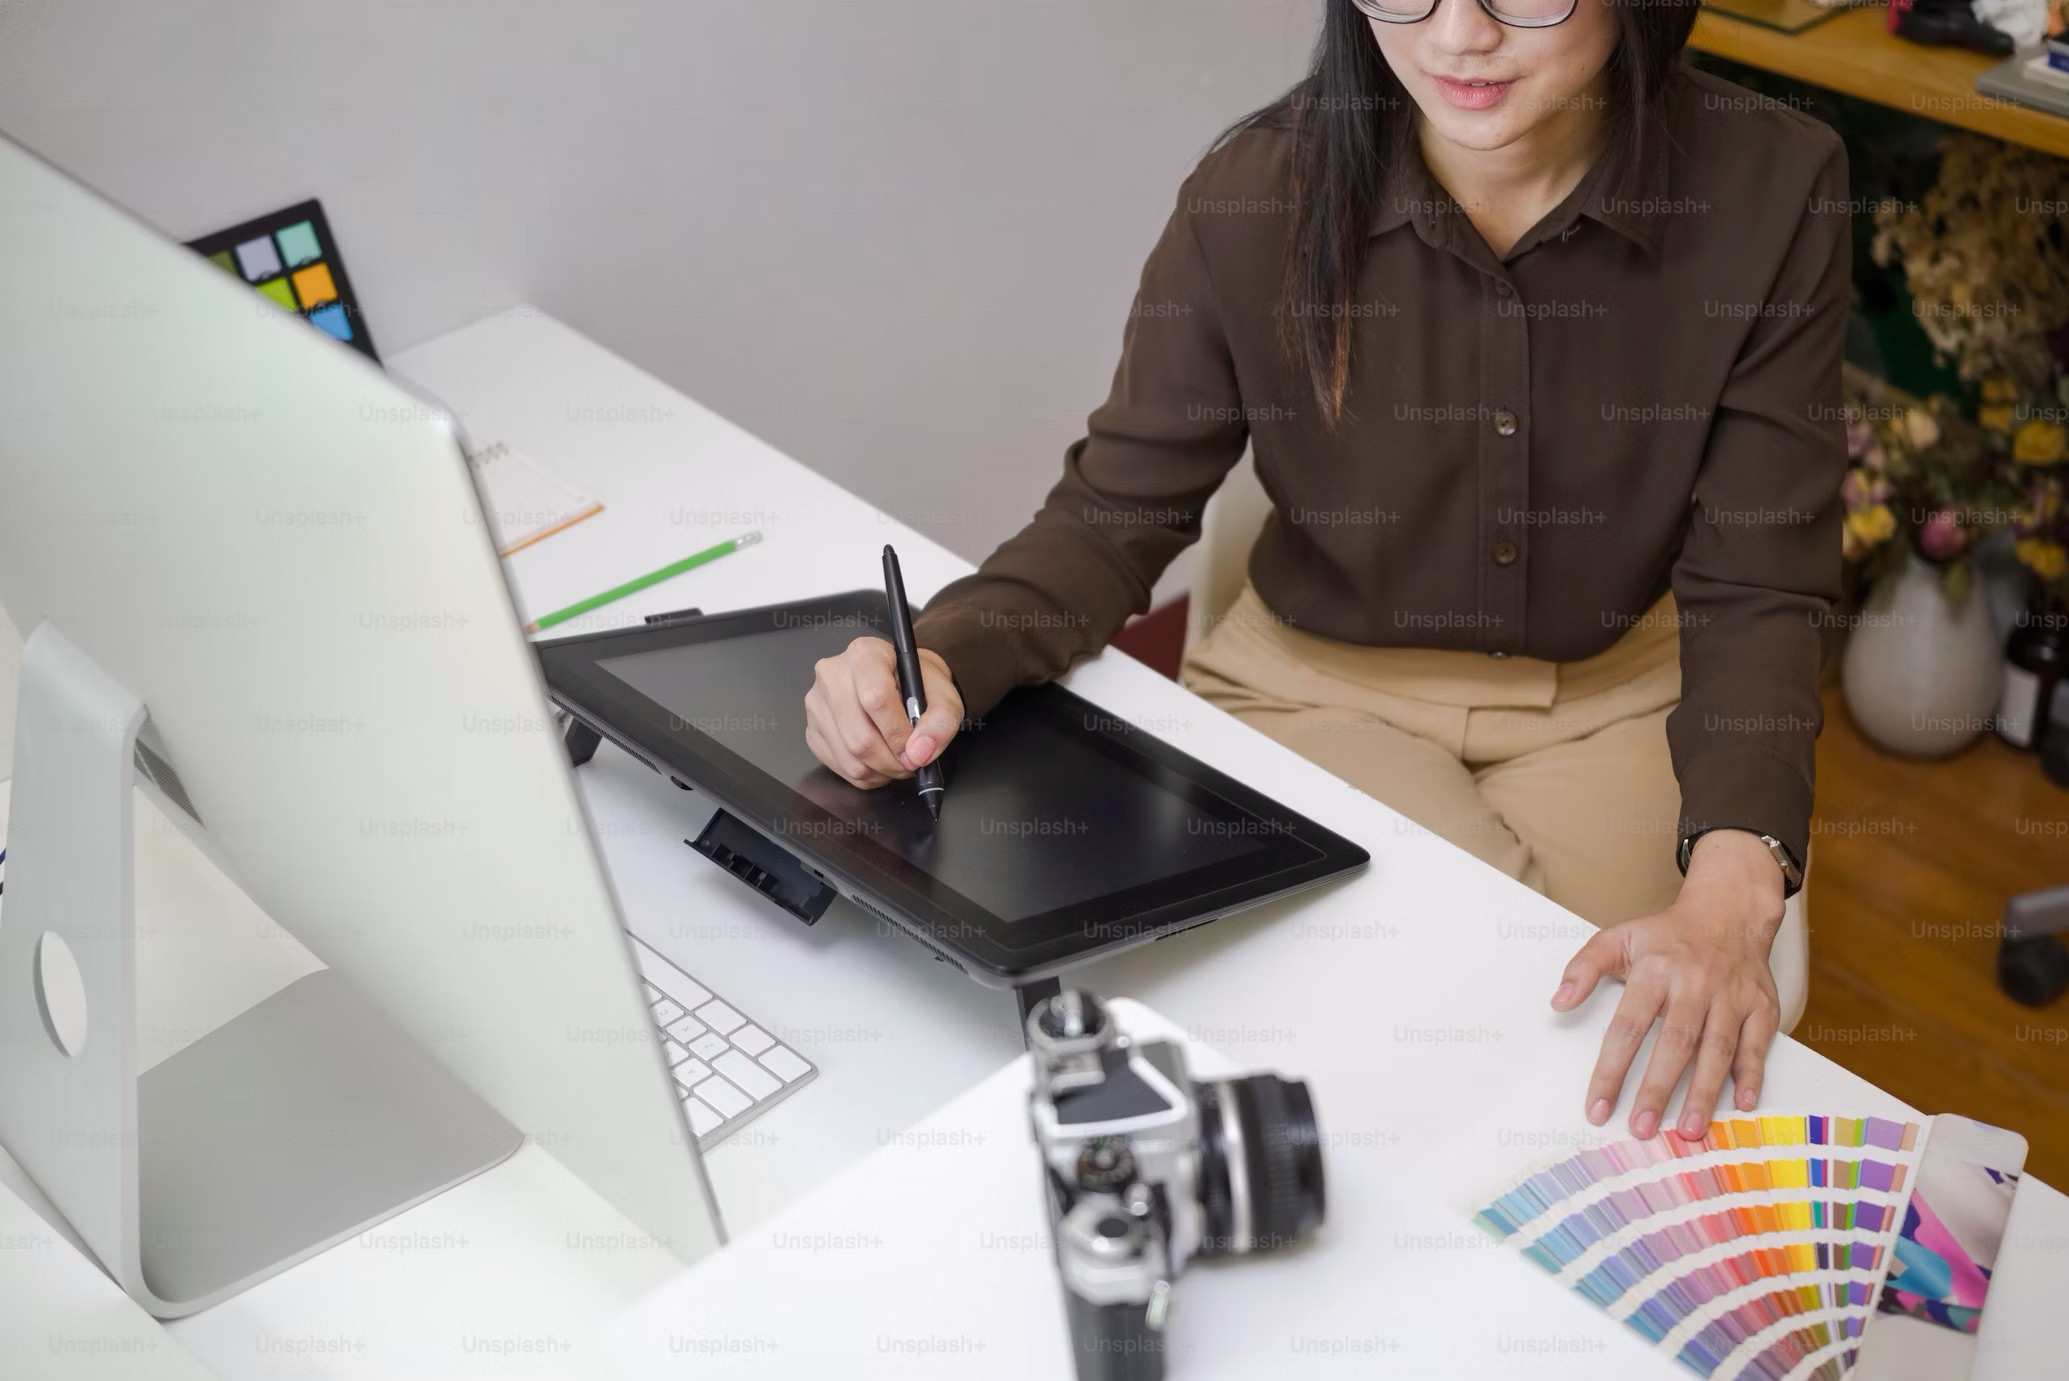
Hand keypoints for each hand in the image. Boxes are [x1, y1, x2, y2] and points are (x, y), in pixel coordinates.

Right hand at [804, 636, 963, 788]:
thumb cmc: (918, 684)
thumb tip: (919, 753)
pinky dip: (865, 775)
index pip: (876, 698)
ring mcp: (817, 704)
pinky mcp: (813, 730)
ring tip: (897, 762)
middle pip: (859, 736)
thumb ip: (940, 721)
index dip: (898, 733)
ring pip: (849, 757)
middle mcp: (833, 675)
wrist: (899, 682)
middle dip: (892, 761)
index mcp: (865, 654)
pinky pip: (838, 766)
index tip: (916, 749)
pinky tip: (879, 761)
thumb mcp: (943, 695)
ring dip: (880, 771)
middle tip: (911, 763)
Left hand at [1550, 830, 1786, 1139]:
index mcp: (1655, 970)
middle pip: (1675, 1042)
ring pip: (1717, 1049)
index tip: (1597, 1106)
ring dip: (1704, 1092)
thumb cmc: (1667, 935)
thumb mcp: (1618, 938)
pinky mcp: (1761, 1007)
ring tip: (1687, 1129)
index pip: (1628, 1026)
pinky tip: (1742, 1105)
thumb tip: (1558, 1002)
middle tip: (1641, 1128)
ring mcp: (1731, 997)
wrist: (1729, 912)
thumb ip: (1584, 968)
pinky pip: (1756, 1045)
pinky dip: (1751, 1075)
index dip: (1611, 1069)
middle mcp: (1695, 984)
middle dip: (1657, 1088)